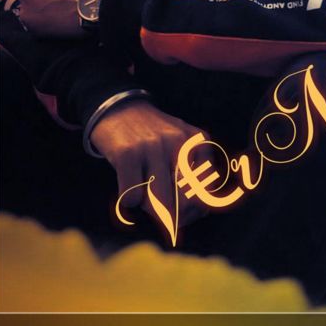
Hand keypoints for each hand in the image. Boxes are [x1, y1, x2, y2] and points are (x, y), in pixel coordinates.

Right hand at [90, 99, 212, 229]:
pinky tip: (127, 181)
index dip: (193, 212)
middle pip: (183, 203)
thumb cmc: (153, 138)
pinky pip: (131, 198)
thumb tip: (201, 212)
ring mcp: (152, 146)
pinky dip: (127, 199)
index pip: (206, 193)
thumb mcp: (182, 146)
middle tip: (162, 212)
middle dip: (172, 216)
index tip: (182, 213)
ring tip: (143, 188)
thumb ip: (196, 175)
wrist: (119, 108)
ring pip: (156, 203)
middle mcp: (178, 141)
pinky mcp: (127, 153)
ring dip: (147, 205)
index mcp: (197, 141)